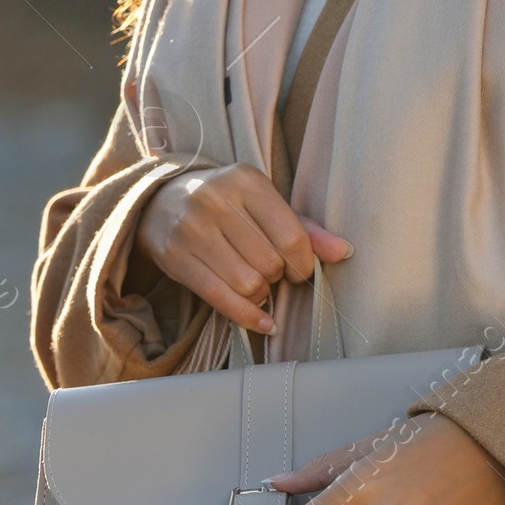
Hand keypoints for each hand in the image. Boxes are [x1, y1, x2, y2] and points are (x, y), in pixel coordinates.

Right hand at [135, 164, 350, 335]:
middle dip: (277, 277)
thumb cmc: (225, 204)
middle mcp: (217, 200)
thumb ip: (304, 227)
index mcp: (247, 181)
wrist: (160, 200)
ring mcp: (193, 229)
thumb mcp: (263, 204)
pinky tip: (261, 323)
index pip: (292, 237)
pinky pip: (220, 298)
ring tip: (256, 285)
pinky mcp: (176, 258)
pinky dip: (246, 317)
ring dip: (260, 294)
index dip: (303, 264)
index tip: (299, 271)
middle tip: (270, 273)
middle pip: (270, 263)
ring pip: (248, 283)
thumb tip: (344, 251)